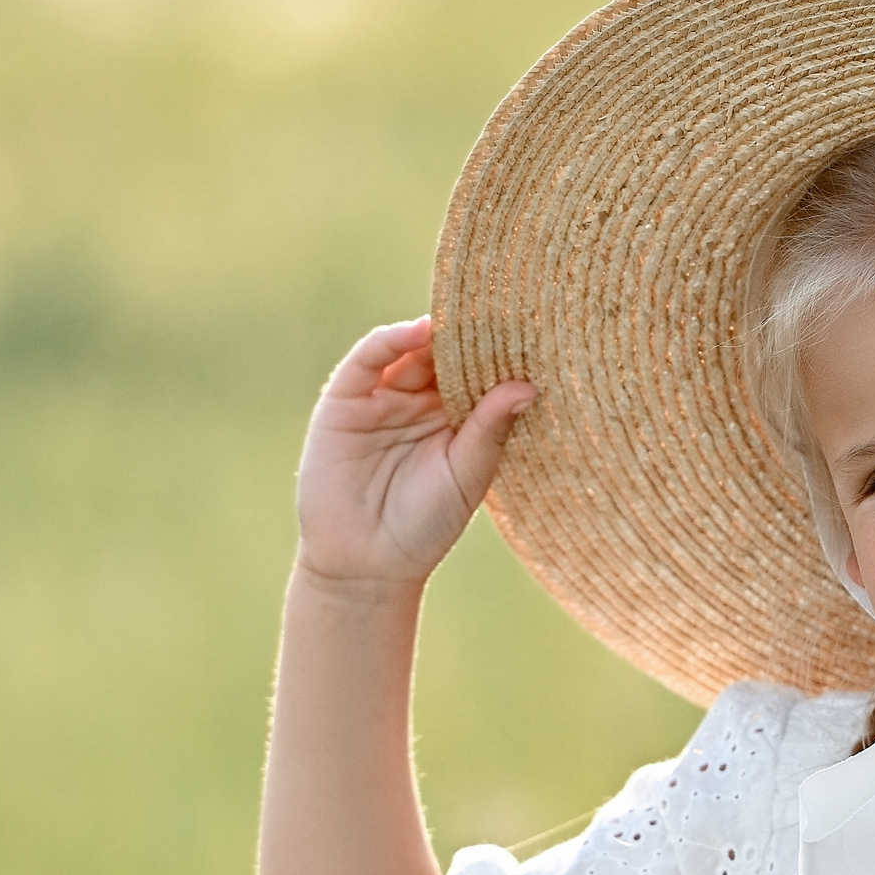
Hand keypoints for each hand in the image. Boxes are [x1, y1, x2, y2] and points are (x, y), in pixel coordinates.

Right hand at [293, 317, 535, 587]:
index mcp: (453, 418)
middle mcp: (417, 402)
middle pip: (443, 354)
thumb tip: (528, 385)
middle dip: (468, 334)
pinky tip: (417, 331)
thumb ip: (490, 428)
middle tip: (500, 309)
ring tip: (462, 318)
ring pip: (408, 351)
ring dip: (433, 332)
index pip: (476, 372)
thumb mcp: (467, 473)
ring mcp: (380, 398)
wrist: (367, 565)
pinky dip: (390, 341)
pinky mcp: (344, 400)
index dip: (497, 352)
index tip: (530, 328)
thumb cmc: (426, 525)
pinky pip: (367, 361)